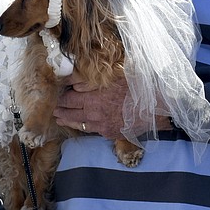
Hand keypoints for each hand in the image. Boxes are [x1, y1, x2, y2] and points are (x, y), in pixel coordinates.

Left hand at [54, 74, 173, 138]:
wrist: (156, 108)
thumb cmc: (136, 88)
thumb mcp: (113, 76)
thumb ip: (90, 80)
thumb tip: (72, 81)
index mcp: (94, 99)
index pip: (70, 99)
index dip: (61, 97)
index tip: (56, 94)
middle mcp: (95, 115)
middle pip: (71, 113)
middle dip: (61, 110)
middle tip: (53, 108)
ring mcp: (102, 126)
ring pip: (79, 123)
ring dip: (68, 120)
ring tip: (59, 118)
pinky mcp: (109, 133)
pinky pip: (92, 130)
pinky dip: (83, 126)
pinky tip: (79, 124)